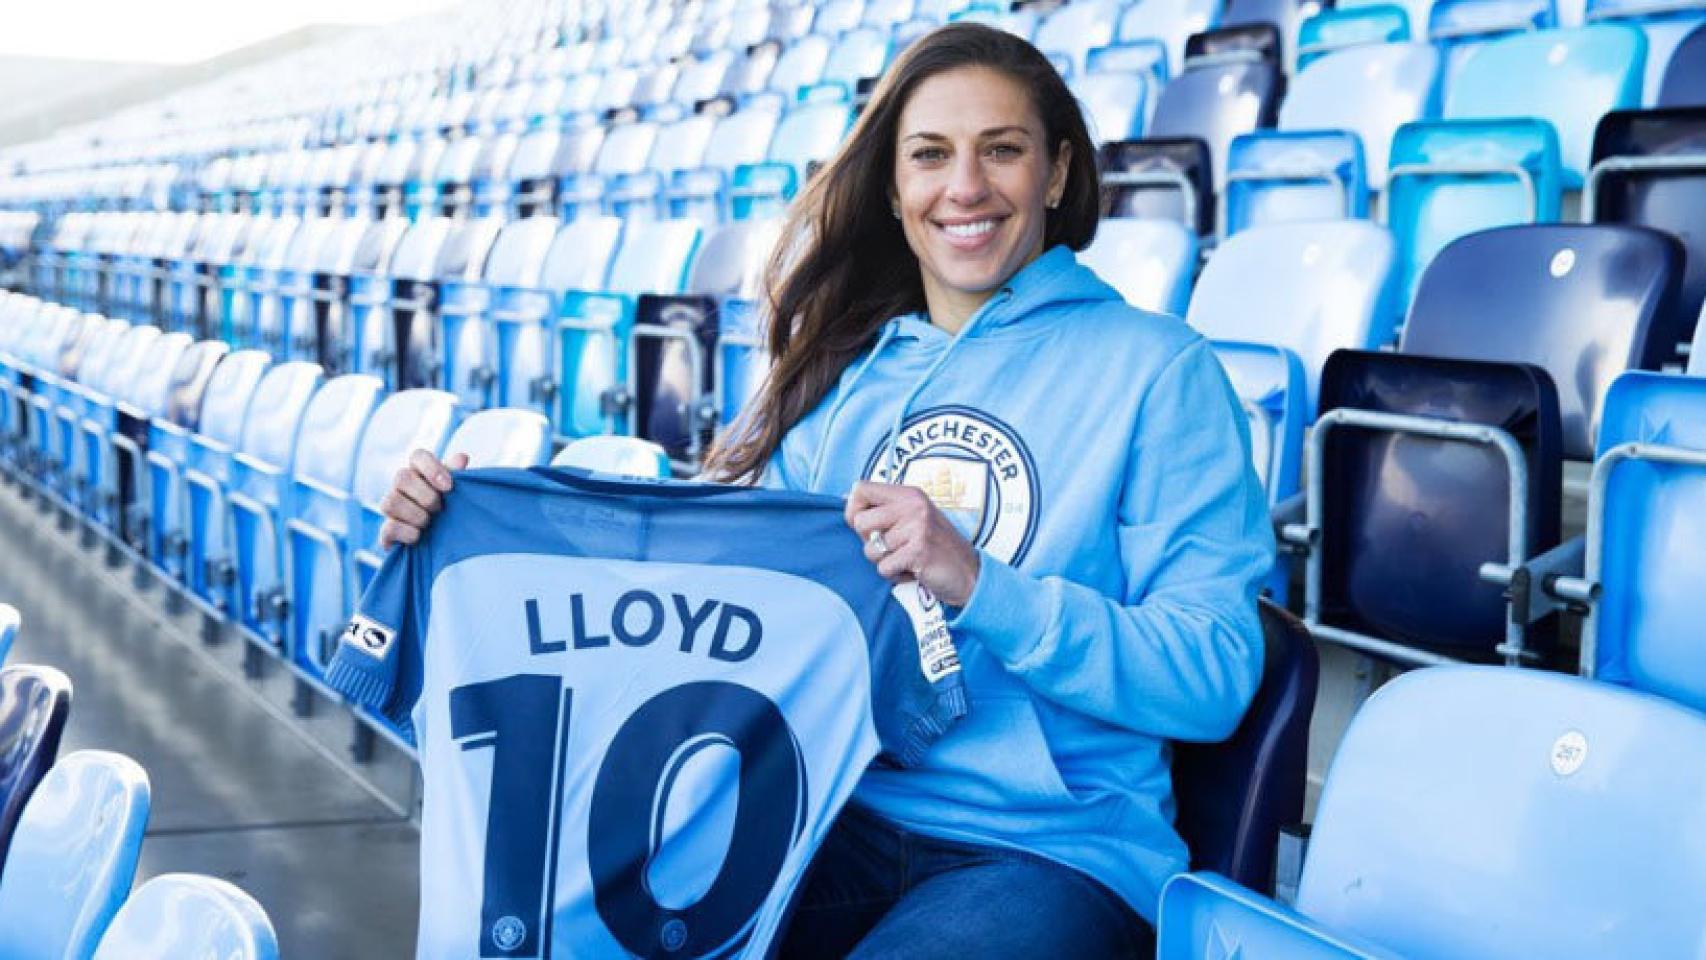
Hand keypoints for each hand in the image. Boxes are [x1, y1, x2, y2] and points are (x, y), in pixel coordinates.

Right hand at [377, 450, 469, 547]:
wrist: (437, 539)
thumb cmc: (447, 508)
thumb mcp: (455, 492)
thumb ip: (458, 475)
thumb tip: (461, 458)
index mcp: (418, 471)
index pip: (418, 456)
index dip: (432, 468)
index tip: (449, 486)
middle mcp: (400, 486)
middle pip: (401, 477)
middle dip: (426, 496)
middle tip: (440, 509)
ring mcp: (390, 508)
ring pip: (390, 501)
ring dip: (415, 514)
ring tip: (429, 523)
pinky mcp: (386, 532)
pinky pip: (388, 528)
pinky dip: (407, 532)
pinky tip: (419, 536)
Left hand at [844, 481, 980, 606]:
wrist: (970, 574)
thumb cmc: (937, 547)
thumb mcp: (914, 518)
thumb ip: (885, 508)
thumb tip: (846, 496)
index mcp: (909, 494)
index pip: (861, 488)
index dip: (853, 510)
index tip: (867, 526)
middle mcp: (913, 506)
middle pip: (859, 522)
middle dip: (869, 541)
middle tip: (893, 547)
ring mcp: (917, 528)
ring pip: (870, 550)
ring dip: (885, 562)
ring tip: (907, 559)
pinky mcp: (918, 552)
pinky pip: (884, 568)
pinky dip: (895, 575)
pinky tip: (913, 571)